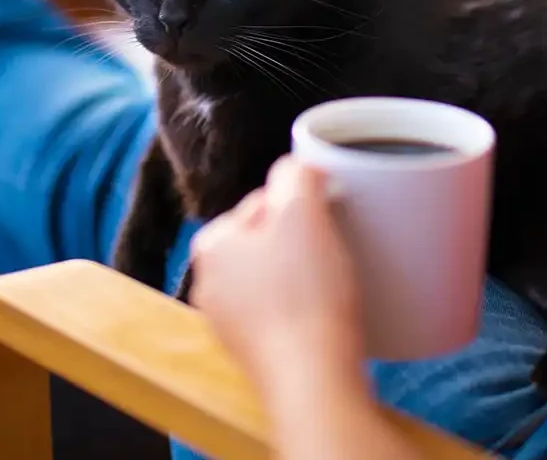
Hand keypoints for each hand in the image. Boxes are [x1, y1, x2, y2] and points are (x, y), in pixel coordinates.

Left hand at [189, 157, 362, 389]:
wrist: (313, 382)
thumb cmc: (305, 297)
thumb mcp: (301, 213)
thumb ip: (295, 173)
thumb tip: (298, 165)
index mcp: (211, 245)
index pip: (263, 200)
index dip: (304, 203)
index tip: (329, 219)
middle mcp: (210, 284)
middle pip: (270, 238)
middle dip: (304, 238)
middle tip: (336, 250)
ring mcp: (230, 323)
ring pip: (278, 275)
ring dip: (307, 272)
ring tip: (335, 283)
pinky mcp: (256, 351)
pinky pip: (284, 311)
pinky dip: (306, 307)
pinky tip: (327, 313)